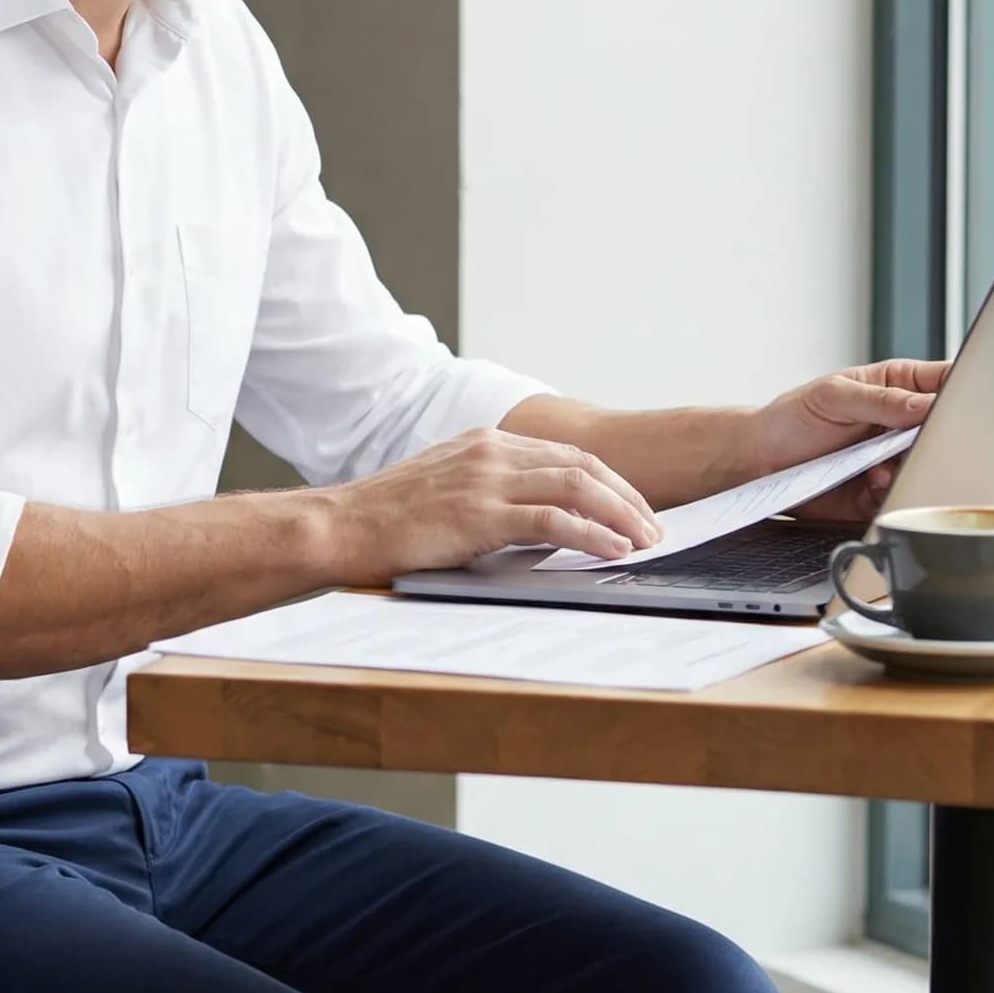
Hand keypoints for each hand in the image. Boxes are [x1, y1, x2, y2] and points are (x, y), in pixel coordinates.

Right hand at [324, 426, 662, 579]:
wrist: (340, 526)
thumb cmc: (384, 519)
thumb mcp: (444, 491)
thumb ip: (488, 494)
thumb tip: (535, 522)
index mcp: (485, 442)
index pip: (565, 455)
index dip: (609, 482)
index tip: (633, 509)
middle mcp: (491, 451)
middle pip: (582, 466)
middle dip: (627, 497)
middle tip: (654, 528)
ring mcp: (486, 479)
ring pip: (576, 486)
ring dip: (620, 515)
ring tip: (644, 541)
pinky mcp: (480, 512)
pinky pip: (553, 519)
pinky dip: (592, 534)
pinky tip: (612, 550)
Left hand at [751, 358, 947, 524]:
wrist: (757, 462)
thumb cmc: (789, 419)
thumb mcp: (833, 396)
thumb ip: (881, 399)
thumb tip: (923, 405)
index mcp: (894, 386)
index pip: (941, 382)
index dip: (951, 394)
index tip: (941, 408)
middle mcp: (897, 424)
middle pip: (940, 430)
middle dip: (930, 439)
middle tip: (907, 442)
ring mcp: (890, 458)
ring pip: (925, 465)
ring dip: (908, 468)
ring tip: (879, 466)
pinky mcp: (879, 491)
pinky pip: (901, 495)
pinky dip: (890, 491)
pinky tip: (870, 482)